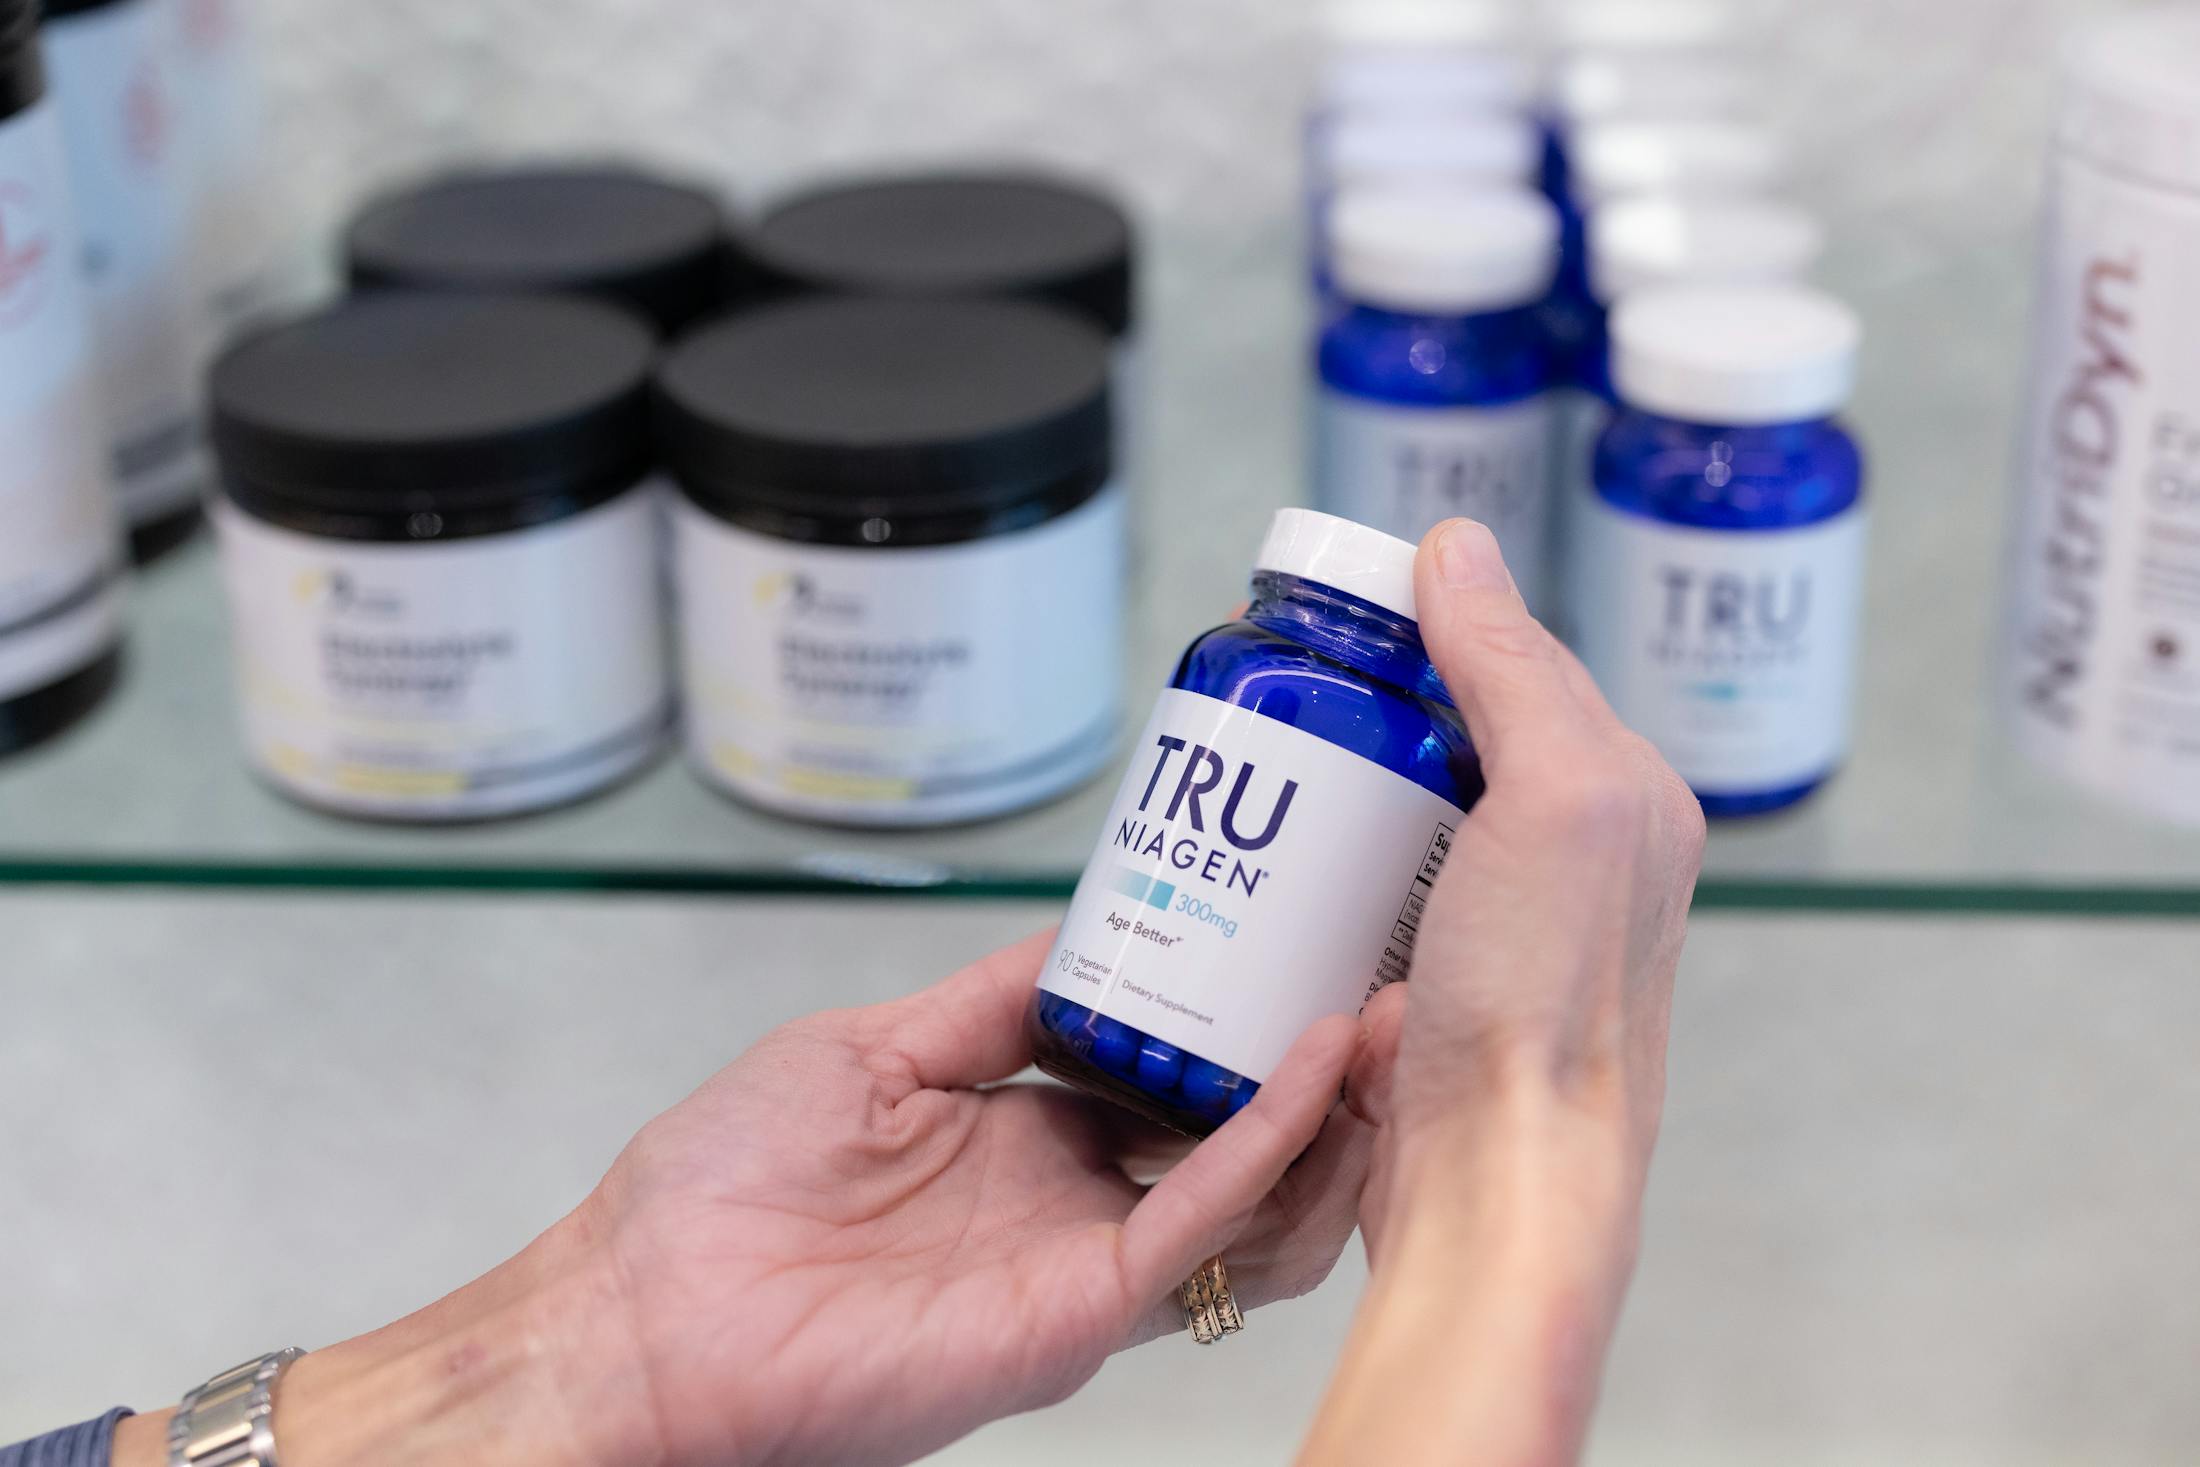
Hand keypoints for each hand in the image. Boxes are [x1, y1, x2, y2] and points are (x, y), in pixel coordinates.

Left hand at [119, 933, 1373, 1466]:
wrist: (646, 1313)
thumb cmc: (722, 1187)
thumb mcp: (871, 1048)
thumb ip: (991, 1003)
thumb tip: (1087, 931)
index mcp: (1029, 1134)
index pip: (1175, 1076)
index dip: (1249, 1015)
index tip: (1310, 937)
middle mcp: (1074, 1201)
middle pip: (1239, 1141)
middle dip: (1325, 1066)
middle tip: (1388, 971)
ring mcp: (1084, 1262)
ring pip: (1255, 1200)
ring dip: (1329, 1111)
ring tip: (1385, 1018)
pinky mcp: (1077, 1314)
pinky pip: (1198, 1228)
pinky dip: (1266, 1148)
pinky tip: (1309, 1070)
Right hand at [1307, 519, 1705, 1466]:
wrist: (1494, 1187)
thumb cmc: (1541, 1013)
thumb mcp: (1553, 801)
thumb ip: (1515, 668)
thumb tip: (1460, 549)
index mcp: (1628, 799)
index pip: (1520, 659)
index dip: (1430, 620)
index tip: (1339, 604)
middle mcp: (1575, 862)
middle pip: (1450, 737)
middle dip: (1365, 706)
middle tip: (1280, 694)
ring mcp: (1500, 928)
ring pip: (1400, 818)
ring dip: (1333, 794)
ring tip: (1259, 776)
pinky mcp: (1430, 986)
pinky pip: (1361, 901)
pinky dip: (1316, 879)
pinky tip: (1273, 875)